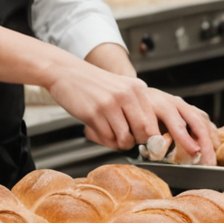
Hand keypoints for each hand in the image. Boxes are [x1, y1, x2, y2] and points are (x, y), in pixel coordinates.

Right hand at [46, 60, 217, 161]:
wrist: (67, 73)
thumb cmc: (95, 86)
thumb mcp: (122, 90)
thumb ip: (137, 108)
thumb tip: (150, 137)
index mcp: (138, 89)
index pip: (156, 121)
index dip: (156, 139)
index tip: (155, 150)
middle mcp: (127, 95)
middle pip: (145, 132)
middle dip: (138, 142)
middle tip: (127, 139)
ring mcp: (111, 103)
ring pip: (125, 139)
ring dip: (118, 142)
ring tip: (108, 130)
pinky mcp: (95, 112)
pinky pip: (107, 138)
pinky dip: (104, 139)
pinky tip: (97, 128)